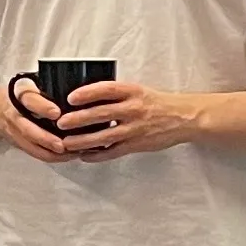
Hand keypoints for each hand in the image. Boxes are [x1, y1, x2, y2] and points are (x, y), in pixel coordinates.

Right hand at [0, 77, 88, 163]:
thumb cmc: (18, 96)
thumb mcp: (27, 85)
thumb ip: (44, 90)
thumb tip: (74, 94)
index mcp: (19, 96)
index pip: (29, 100)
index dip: (42, 107)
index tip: (56, 113)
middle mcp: (15, 115)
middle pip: (28, 130)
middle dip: (46, 139)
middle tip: (63, 145)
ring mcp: (15, 133)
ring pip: (32, 147)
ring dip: (51, 153)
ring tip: (72, 154)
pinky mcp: (18, 144)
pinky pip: (34, 153)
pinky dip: (51, 157)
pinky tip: (68, 156)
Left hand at [52, 77, 205, 160]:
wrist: (184, 117)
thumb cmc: (157, 103)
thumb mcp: (138, 91)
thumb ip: (117, 94)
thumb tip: (87, 97)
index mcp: (132, 91)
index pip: (106, 90)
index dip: (87, 93)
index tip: (71, 98)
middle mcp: (133, 109)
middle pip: (101, 113)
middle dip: (78, 119)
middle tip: (61, 123)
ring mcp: (135, 128)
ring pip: (104, 136)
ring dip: (83, 141)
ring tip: (67, 143)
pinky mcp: (137, 144)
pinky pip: (113, 152)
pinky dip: (97, 155)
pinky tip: (84, 156)